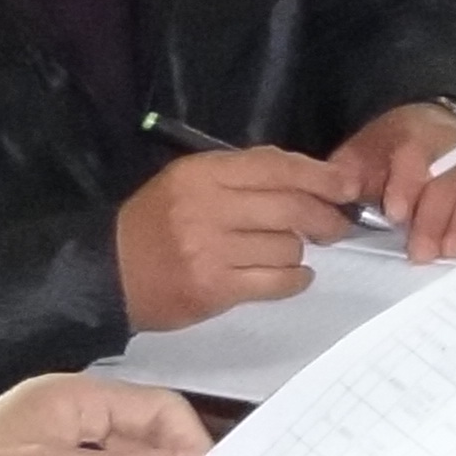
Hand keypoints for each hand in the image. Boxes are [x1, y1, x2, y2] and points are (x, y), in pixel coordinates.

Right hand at [117, 145, 360, 328]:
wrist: (108, 273)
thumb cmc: (156, 223)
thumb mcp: (190, 180)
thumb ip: (244, 172)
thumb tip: (311, 173)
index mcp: (202, 174)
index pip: (277, 166)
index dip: (320, 176)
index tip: (347, 186)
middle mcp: (207, 208)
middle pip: (292, 207)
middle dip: (325, 217)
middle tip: (336, 226)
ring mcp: (210, 251)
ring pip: (288, 247)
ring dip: (298, 251)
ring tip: (286, 252)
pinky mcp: (215, 289)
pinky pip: (277, 281)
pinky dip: (294, 279)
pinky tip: (292, 276)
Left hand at [336, 102, 455, 264]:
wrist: (432, 125)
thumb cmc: (391, 149)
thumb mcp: (361, 152)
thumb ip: (347, 175)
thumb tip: (342, 193)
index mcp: (414, 134)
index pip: (415, 157)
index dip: (408, 185)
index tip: (396, 215)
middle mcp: (454, 143)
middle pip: (451, 180)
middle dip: (436, 219)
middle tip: (423, 253)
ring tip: (450, 252)